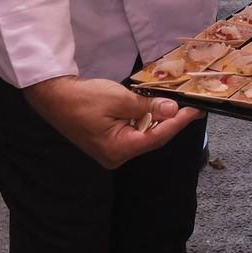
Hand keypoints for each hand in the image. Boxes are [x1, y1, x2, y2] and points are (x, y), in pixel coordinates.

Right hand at [22, 76, 202, 168]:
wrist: (54, 97)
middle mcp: (117, 155)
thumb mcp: (120, 99)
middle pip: (152, 138)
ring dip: (158, 120)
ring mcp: (111, 151)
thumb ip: (148, 107)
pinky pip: (133, 132)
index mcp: (118, 150)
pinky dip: (144, 120)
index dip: (178, 123)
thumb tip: (172, 109)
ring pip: (144, 135)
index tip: (196, 110)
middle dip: (171, 121)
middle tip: (192, 106)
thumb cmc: (84, 98)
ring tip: (178, 105)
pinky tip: (155, 108)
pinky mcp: (108, 142)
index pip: (157, 137)